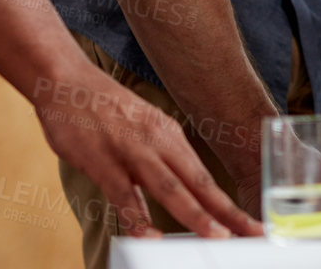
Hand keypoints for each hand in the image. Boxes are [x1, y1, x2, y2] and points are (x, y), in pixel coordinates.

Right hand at [32, 62, 263, 238]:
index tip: (253, 225)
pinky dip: (137, 216)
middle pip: (198, 184)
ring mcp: (132, 151)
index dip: (229, 205)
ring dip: (194, 215)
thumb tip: (176, 190)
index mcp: (170, 137)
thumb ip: (158, 159)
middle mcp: (158, 143)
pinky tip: (148, 235)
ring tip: (215, 238)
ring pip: (169, 188)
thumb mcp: (144, 128)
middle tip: (251, 235)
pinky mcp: (102, 160)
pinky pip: (122, 193)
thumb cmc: (104, 110)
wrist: (67, 82)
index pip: (206, 178)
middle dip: (225, 213)